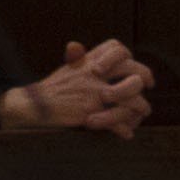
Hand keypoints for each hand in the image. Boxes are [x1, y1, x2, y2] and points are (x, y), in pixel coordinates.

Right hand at [0, 38, 155, 135]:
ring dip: (140, 109)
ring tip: (140, 115)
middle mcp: (94, 74)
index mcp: (89, 62)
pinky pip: (117, 122)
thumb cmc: (51, 90)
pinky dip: (124, 130)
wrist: (32, 106)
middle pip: (133, 71)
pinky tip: (126, 134)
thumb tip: (75, 45)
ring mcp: (93, 93)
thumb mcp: (64, 70)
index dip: (130, 58)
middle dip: (145, 79)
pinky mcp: (90, 113)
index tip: (136, 70)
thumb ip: (76, 59)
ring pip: (132, 99)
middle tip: (147, 88)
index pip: (117, 49)